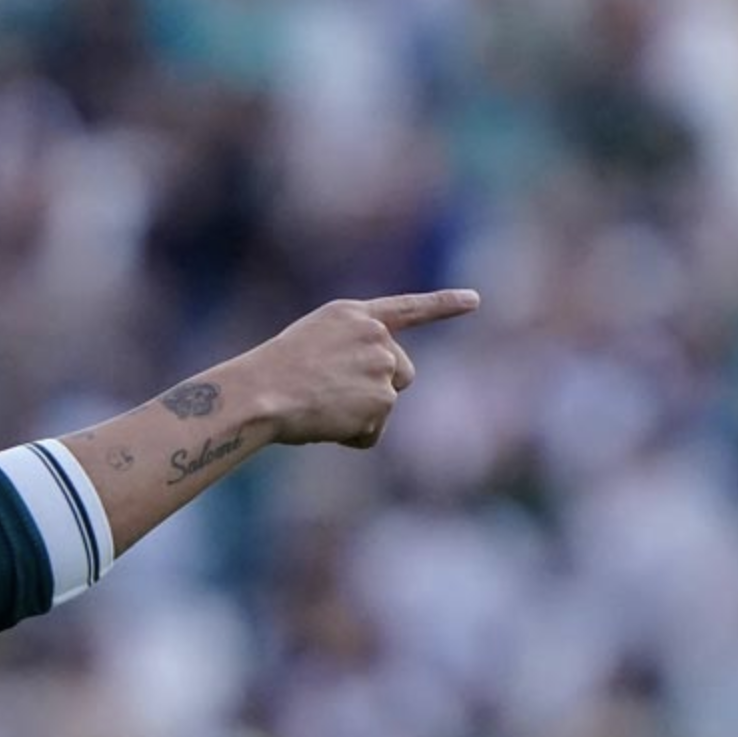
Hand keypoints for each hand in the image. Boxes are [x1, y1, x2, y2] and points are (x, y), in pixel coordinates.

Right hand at [237, 289, 480, 449]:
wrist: (262, 392)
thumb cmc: (270, 375)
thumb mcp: (310, 344)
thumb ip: (348, 352)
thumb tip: (375, 394)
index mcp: (354, 316)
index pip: (409, 308)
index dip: (444, 305)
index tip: (475, 300)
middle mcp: (376, 336)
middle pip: (401, 373)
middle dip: (378, 390)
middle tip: (330, 395)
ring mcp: (383, 366)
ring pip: (386, 404)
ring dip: (359, 414)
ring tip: (319, 408)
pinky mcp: (384, 399)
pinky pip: (372, 431)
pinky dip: (351, 435)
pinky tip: (324, 423)